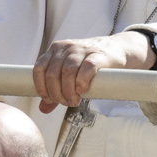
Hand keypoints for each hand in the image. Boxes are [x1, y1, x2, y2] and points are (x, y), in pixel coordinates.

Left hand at [32, 30, 150, 111]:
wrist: (117, 50)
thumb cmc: (90, 63)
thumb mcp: (70, 73)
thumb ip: (56, 89)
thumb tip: (43, 108)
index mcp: (55, 50)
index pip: (39, 68)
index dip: (41, 87)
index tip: (49, 99)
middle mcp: (66, 48)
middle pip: (53, 73)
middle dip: (57, 93)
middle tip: (66, 102)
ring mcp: (82, 50)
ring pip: (67, 71)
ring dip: (68, 91)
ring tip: (74, 101)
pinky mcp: (98, 55)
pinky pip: (87, 68)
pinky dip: (82, 82)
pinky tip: (82, 90)